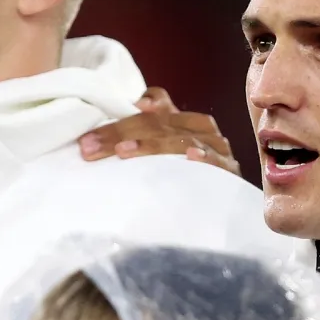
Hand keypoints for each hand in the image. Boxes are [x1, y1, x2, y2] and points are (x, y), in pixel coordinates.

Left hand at [78, 87, 239, 176]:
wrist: (225, 213)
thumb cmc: (186, 180)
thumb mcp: (161, 158)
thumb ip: (141, 137)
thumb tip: (118, 123)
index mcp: (184, 120)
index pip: (158, 106)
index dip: (129, 111)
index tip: (104, 123)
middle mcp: (202, 129)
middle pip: (160, 123)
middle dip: (121, 133)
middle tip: (89, 147)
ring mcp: (218, 150)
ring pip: (183, 138)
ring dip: (152, 145)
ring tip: (123, 151)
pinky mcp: (230, 173)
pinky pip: (219, 162)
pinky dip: (206, 157)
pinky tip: (191, 157)